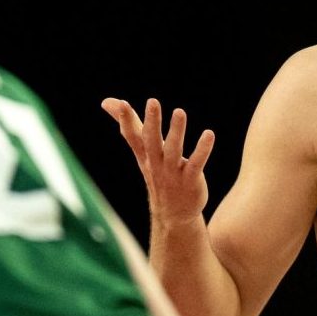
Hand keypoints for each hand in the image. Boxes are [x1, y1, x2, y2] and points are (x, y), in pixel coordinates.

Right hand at [101, 97, 215, 224]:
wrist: (172, 214)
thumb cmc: (158, 174)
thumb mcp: (142, 150)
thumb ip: (130, 125)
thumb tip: (107, 101)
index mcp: (145, 155)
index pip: (132, 136)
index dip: (125, 120)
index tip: (121, 103)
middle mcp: (156, 162)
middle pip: (151, 140)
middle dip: (152, 121)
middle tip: (152, 101)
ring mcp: (173, 172)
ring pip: (174, 150)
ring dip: (176, 131)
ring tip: (179, 112)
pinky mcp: (190, 179)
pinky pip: (196, 163)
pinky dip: (202, 149)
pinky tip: (209, 134)